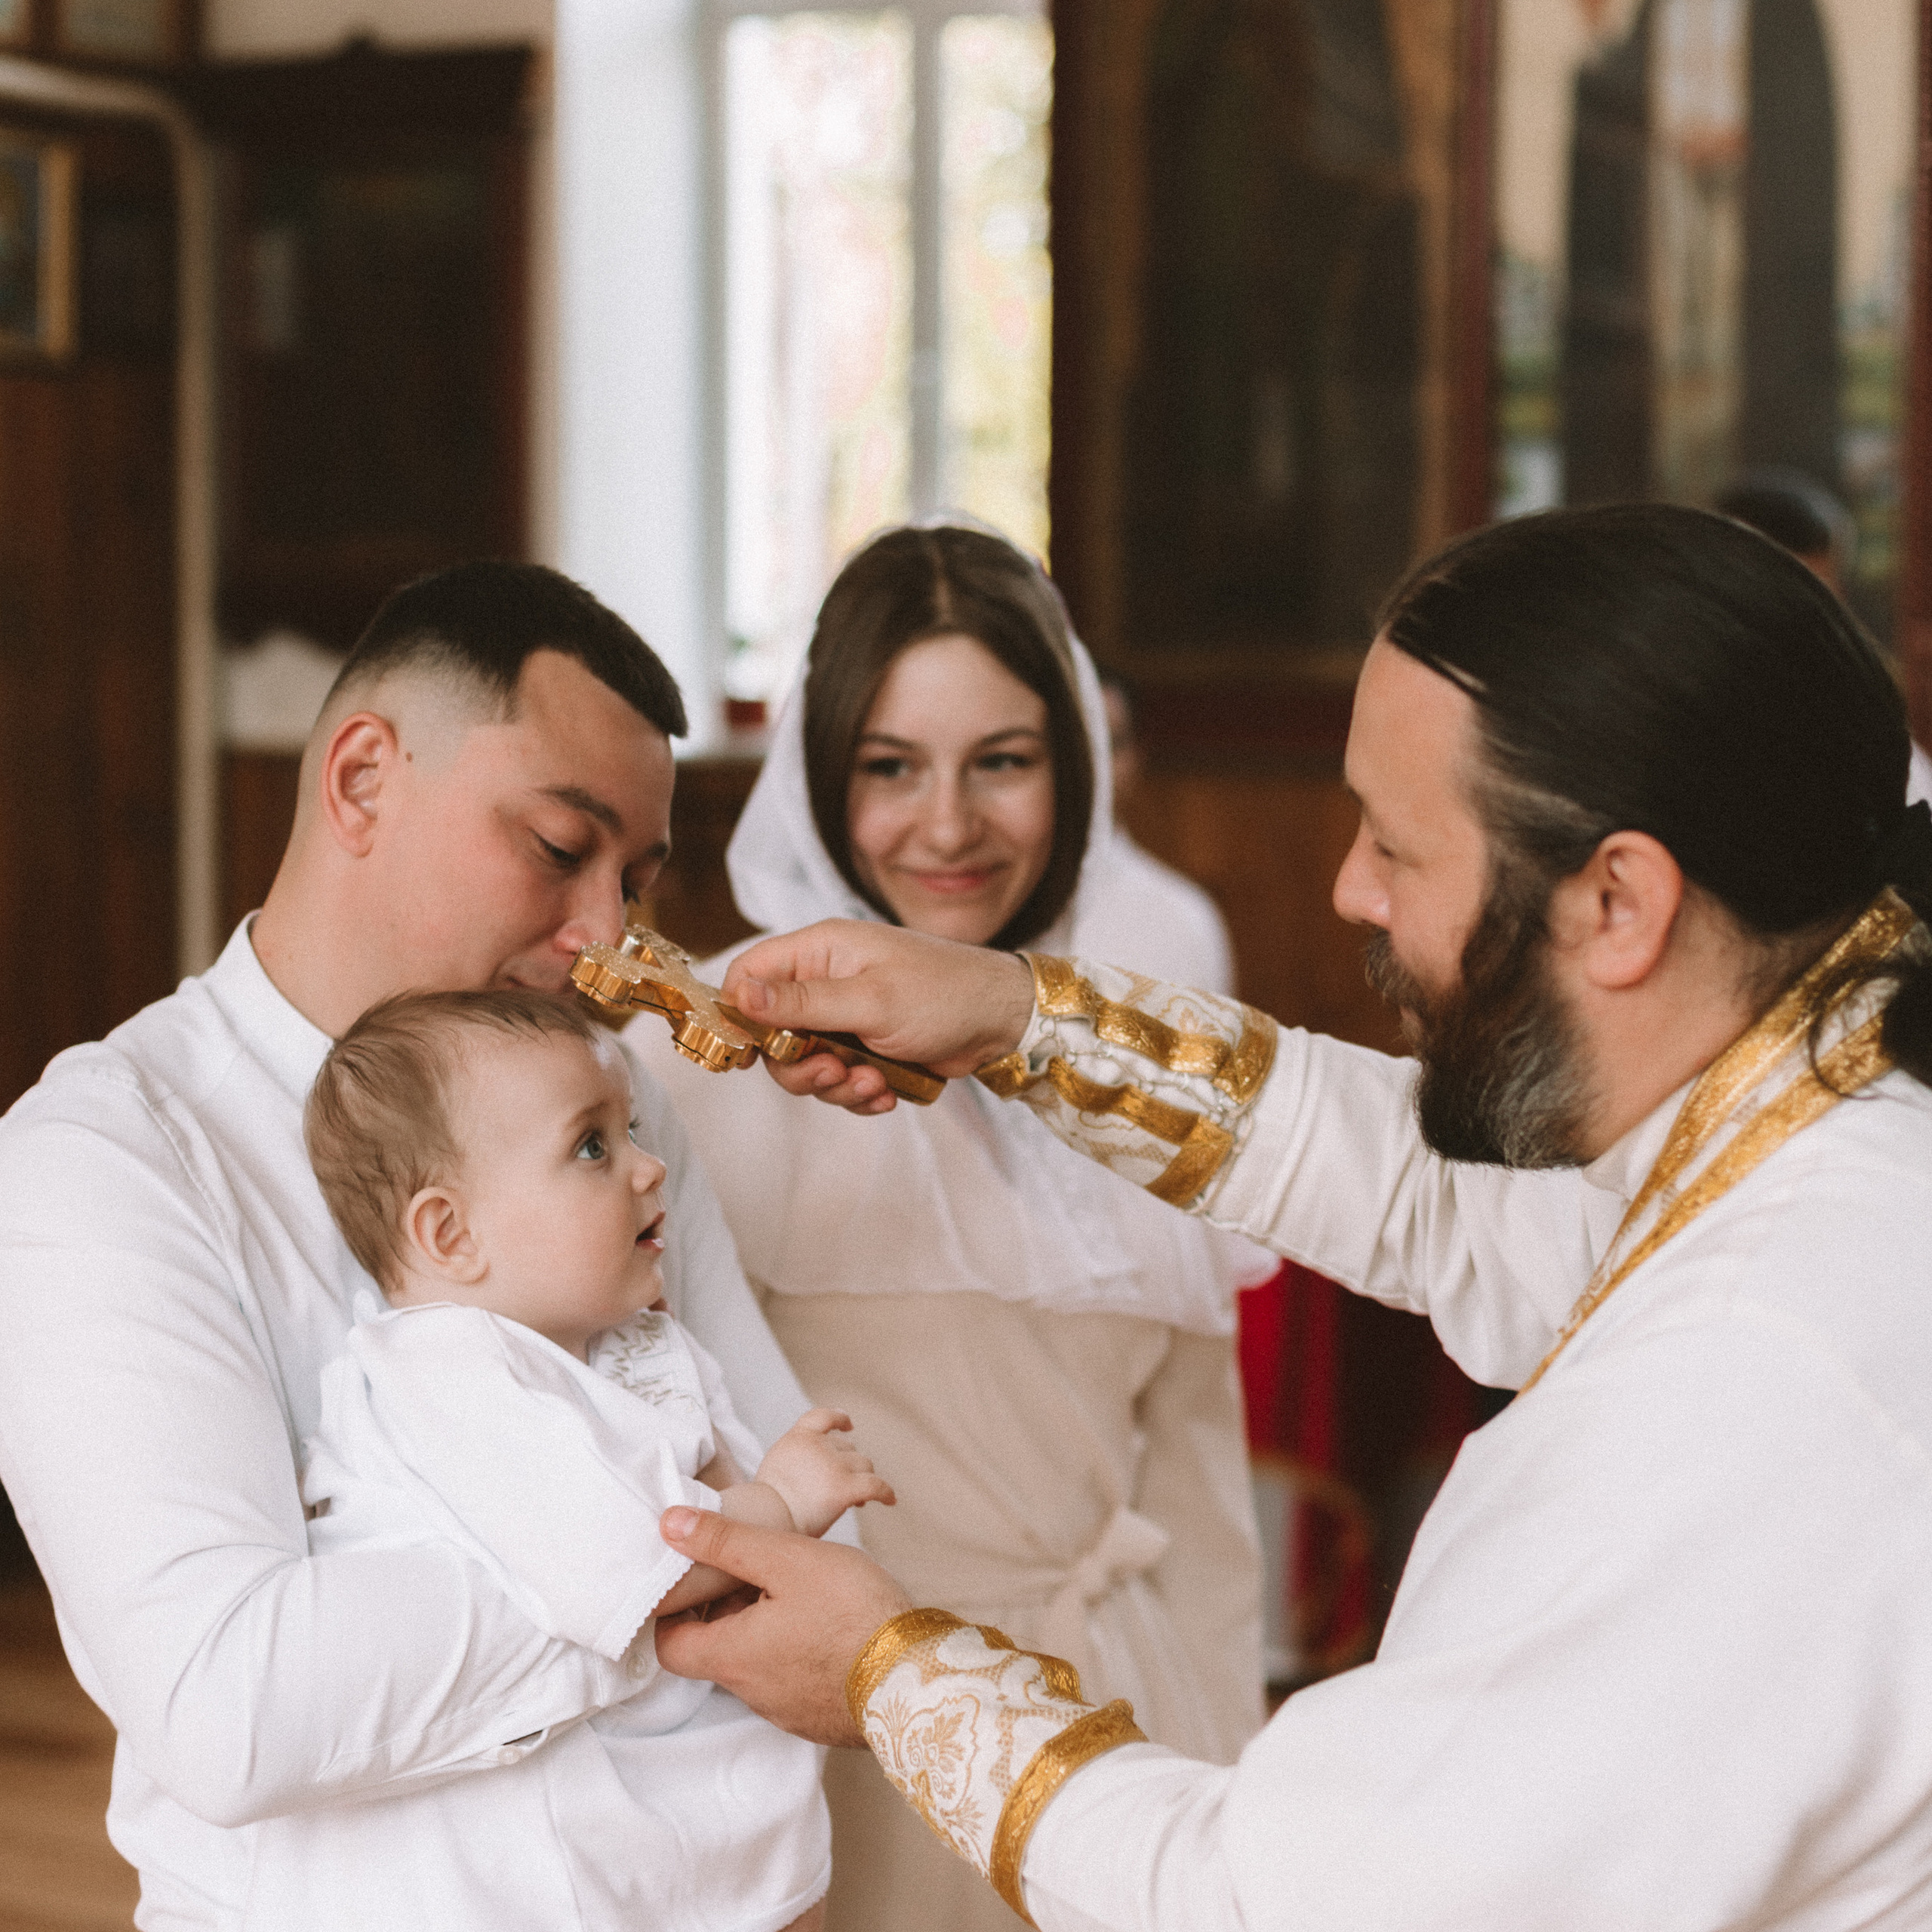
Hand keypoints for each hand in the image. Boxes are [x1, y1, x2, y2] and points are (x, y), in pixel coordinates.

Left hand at [655, 1506, 914, 1745]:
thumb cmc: (852, 1612)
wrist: (918, 1676)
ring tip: (796, 1590)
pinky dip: (795, 1652)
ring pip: (756, 1665)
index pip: (670, 1645)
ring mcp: (787, 1711)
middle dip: (726, 1610)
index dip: (674, 1610)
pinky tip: (827, 1624)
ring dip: (763, 1630)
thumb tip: (670, 1524)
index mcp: (733, 1656)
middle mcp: (751, 1693)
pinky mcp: (820, 1718)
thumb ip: (727, 1540)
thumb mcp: (786, 1559)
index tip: (695, 1578)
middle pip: (715, 1651)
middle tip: (753, 1570)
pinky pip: (792, 1682)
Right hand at [724, 922, 1035, 1112]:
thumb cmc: (945, 993)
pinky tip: (886, 1093)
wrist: (1004, 1021)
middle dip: (798, 1065)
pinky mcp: (866, 1047)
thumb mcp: (870, 1000)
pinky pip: (839, 1080)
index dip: (739, 1013)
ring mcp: (846, 1016)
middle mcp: (827, 980)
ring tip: (872, 1084)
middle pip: (772, 1032)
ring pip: (805, 1063)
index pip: (750, 973)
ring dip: (834, 1085)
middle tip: (832, 1074)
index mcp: (821, 950)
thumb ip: (802, 1003)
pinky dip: (859, 1094)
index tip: (748, 1052)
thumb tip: (739, 995)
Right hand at [757, 1409, 895, 1536]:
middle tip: (842, 1488)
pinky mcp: (845, 1487)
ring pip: (863, 1466)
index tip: (848, 1425)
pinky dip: (886, 1492)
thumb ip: (797, 1461)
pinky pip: (876, 1485)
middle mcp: (818, 1445)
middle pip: (848, 1449)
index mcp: (797, 1437)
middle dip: (849, 1465)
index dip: (839, 1419)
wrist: (765, 1518)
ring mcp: (834, 1464)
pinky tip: (890, 1501)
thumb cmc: (766, 1504)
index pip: (822, 1417)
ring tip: (857, 1503)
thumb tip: (815, 1474)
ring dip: (862, 1478)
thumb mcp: (777, 1468)